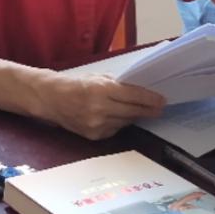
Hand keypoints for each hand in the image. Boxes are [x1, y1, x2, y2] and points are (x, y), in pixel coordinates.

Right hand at [35, 72, 164, 139]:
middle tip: (160, 108)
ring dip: (135, 116)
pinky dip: (120, 123)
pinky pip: (115, 130)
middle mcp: (99, 109)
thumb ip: (119, 84)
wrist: (52, 99)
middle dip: (149, 110)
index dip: (150, 99)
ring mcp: (96, 125)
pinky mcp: (93, 136)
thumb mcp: (99, 77)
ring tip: (143, 111)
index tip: (162, 100)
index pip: (133, 96)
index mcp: (101, 90)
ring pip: (125, 122)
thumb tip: (140, 89)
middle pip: (132, 112)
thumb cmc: (77, 83)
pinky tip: (121, 116)